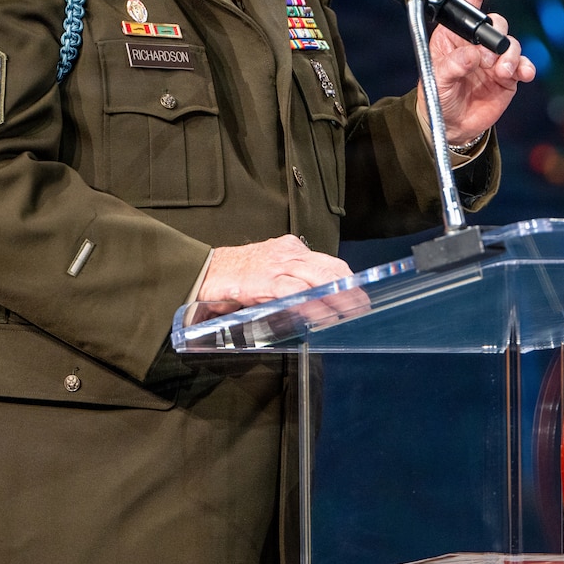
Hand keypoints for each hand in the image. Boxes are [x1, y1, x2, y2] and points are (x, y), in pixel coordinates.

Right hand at [198, 234, 354, 307]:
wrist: (201, 272)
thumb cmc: (235, 275)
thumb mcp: (269, 271)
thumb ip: (292, 281)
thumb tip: (317, 303)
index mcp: (291, 249)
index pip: (329, 262)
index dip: (348, 279)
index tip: (361, 293)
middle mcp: (288, 253)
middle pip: (330, 269)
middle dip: (350, 290)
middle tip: (363, 306)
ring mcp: (277, 266)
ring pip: (318, 279)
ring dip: (338, 298)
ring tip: (351, 313)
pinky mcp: (264, 282)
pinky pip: (294, 293)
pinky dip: (312, 304)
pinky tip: (323, 315)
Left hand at [418, 0, 535, 146]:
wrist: (451, 125)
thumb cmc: (437, 97)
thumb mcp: (437, 80)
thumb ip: (453, 67)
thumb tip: (473, 56)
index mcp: (454, 36)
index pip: (468, 3)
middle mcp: (476, 43)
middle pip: (496, 23)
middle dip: (496, 37)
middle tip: (486, 61)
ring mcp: (493, 59)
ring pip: (511, 44)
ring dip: (510, 56)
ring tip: (501, 72)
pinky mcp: (508, 77)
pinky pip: (523, 65)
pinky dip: (526, 67)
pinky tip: (524, 74)